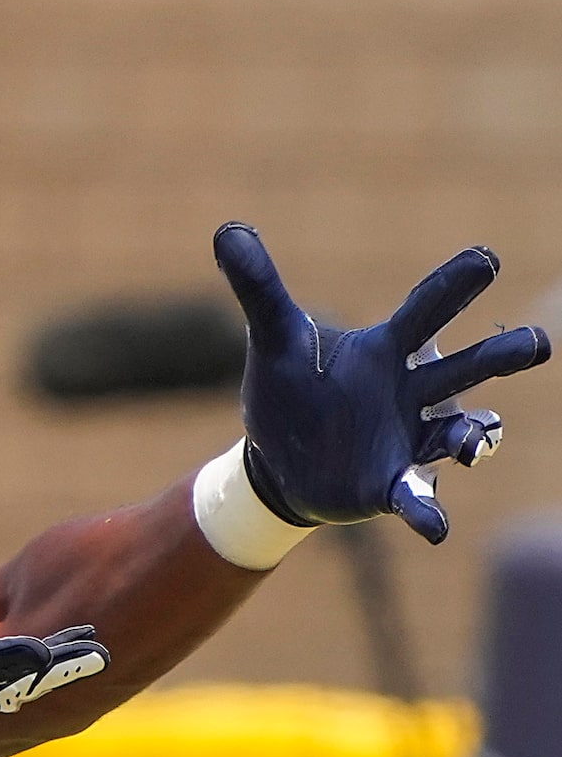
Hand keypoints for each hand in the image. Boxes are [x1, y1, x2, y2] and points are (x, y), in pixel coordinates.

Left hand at [214, 223, 549, 543]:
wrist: (281, 460)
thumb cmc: (290, 389)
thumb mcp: (272, 337)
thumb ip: (259, 287)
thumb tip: (225, 229)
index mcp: (386, 350)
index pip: (427, 310)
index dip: (455, 285)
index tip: (485, 258)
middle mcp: (411, 391)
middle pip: (467, 369)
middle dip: (500, 357)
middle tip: (536, 344)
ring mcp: (409, 439)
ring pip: (461, 432)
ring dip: (474, 436)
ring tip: (472, 441)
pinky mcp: (392, 483)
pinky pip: (420, 496)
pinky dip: (428, 510)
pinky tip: (435, 527)